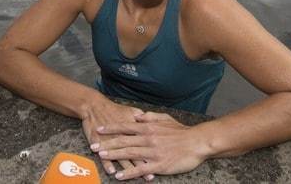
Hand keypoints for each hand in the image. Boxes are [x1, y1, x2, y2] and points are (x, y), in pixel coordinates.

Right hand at [82, 99, 150, 178]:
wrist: (94, 106)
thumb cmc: (114, 109)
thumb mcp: (131, 110)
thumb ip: (144, 118)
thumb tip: (155, 126)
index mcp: (132, 126)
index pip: (144, 141)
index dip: (151, 152)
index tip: (159, 161)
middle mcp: (122, 134)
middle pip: (134, 151)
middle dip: (142, 164)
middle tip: (149, 175)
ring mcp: (110, 139)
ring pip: (120, 155)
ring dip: (127, 167)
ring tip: (134, 176)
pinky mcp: (99, 142)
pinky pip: (103, 154)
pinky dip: (108, 163)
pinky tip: (112, 171)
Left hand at [92, 111, 207, 179]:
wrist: (197, 142)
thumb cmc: (182, 131)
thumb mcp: (165, 119)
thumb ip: (150, 117)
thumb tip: (138, 116)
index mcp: (149, 127)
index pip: (126, 126)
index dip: (111, 128)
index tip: (99, 129)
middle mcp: (148, 138)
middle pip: (123, 140)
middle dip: (107, 143)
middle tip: (93, 146)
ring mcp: (152, 152)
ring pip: (128, 153)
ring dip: (113, 155)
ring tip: (101, 157)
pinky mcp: (158, 164)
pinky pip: (140, 169)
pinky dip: (128, 172)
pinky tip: (119, 175)